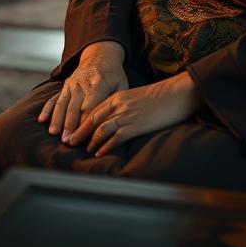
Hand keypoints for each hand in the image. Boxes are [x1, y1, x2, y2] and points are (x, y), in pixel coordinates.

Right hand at [37, 41, 127, 142]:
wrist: (99, 56)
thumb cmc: (113, 74)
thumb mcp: (122, 83)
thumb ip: (118, 101)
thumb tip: (115, 120)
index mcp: (98, 83)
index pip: (91, 104)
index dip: (86, 119)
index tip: (83, 134)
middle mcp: (82, 84)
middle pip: (74, 107)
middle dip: (70, 124)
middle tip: (67, 140)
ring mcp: (71, 86)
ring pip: (62, 104)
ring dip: (57, 119)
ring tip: (54, 133)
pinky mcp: (65, 87)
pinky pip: (54, 98)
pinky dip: (47, 109)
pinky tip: (42, 120)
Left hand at [70, 71, 200, 156]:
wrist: (176, 93)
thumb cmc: (158, 98)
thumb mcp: (135, 98)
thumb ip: (122, 107)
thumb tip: (113, 121)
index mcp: (117, 96)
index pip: (93, 109)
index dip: (80, 121)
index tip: (72, 129)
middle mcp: (118, 104)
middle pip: (92, 118)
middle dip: (79, 131)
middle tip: (69, 141)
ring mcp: (127, 115)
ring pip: (101, 128)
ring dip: (90, 140)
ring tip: (82, 149)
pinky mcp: (137, 125)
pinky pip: (117, 136)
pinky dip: (106, 146)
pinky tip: (99, 152)